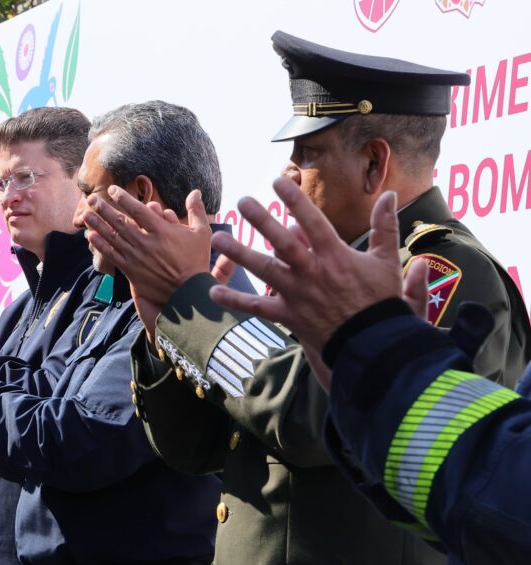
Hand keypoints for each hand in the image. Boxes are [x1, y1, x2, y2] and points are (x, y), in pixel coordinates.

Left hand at [84, 188, 213, 338]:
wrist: (188, 293)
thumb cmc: (196, 261)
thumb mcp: (202, 233)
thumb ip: (197, 211)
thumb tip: (195, 191)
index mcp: (161, 230)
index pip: (138, 210)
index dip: (124, 199)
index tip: (113, 190)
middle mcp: (145, 242)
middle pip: (120, 222)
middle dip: (104, 209)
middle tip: (92, 199)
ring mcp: (136, 257)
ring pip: (113, 237)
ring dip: (97, 224)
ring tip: (85, 214)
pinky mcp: (131, 271)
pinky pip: (113, 255)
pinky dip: (101, 245)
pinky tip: (91, 236)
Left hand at [209, 177, 416, 351]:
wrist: (373, 343)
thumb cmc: (380, 301)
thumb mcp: (386, 261)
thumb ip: (385, 226)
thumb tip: (390, 195)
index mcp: (335, 256)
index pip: (313, 222)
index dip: (295, 200)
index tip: (278, 182)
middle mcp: (312, 273)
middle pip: (282, 243)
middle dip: (262, 221)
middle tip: (242, 201)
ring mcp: (297, 295)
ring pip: (265, 270)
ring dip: (240, 254)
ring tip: (219, 239)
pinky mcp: (288, 316)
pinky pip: (257, 308)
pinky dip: (235, 300)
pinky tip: (214, 291)